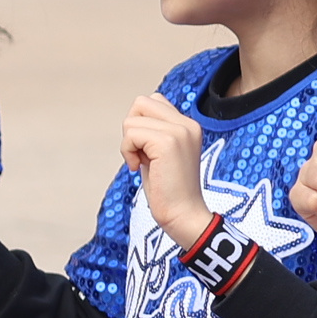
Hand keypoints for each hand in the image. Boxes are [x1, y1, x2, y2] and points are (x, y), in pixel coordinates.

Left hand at [122, 90, 212, 243]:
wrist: (183, 215)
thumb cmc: (169, 191)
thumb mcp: (163, 154)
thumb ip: (155, 133)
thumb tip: (134, 119)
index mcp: (189, 126)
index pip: (153, 102)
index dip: (141, 124)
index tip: (147, 150)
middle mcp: (187, 124)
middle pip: (141, 102)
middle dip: (132, 128)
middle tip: (141, 153)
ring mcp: (179, 131)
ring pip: (132, 119)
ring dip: (129, 143)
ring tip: (142, 163)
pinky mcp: (167, 142)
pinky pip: (131, 134)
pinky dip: (128, 152)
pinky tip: (138, 167)